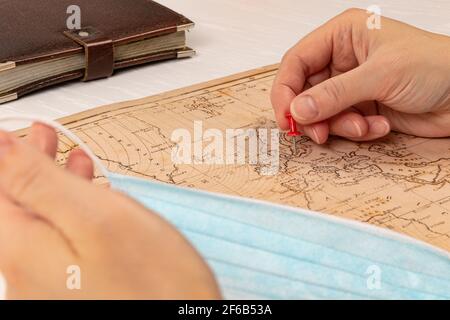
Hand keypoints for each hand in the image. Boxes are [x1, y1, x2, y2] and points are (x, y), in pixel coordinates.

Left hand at [0, 123, 219, 298]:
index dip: (6, 155)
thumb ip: (41, 182)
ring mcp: (46, 288)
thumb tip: (2, 147)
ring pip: (38, 222)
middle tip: (45, 134)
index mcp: (23, 252)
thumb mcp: (99, 218)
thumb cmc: (154, 286)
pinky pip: (57, 241)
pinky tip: (87, 197)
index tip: (23, 131)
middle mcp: (24, 277)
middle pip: (14, 206)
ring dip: (50, 185)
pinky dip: (69, 211)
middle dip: (27, 165)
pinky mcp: (70, 291)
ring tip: (69, 157)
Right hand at [271, 8, 449, 143]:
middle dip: (313, 115)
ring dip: (339, 126)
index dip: (286, 90)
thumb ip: (334, 94)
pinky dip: (356, 131)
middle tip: (320, 133)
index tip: (287, 117)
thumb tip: (297, 110)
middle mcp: (342, 59)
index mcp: (342, 35)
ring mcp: (351, 85)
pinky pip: (341, 124)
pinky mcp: (361, 107)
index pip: (296, 61)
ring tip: (363, 126)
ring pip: (321, 112)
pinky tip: (379, 126)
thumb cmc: (435, 66)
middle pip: (304, 91)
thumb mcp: (380, 75)